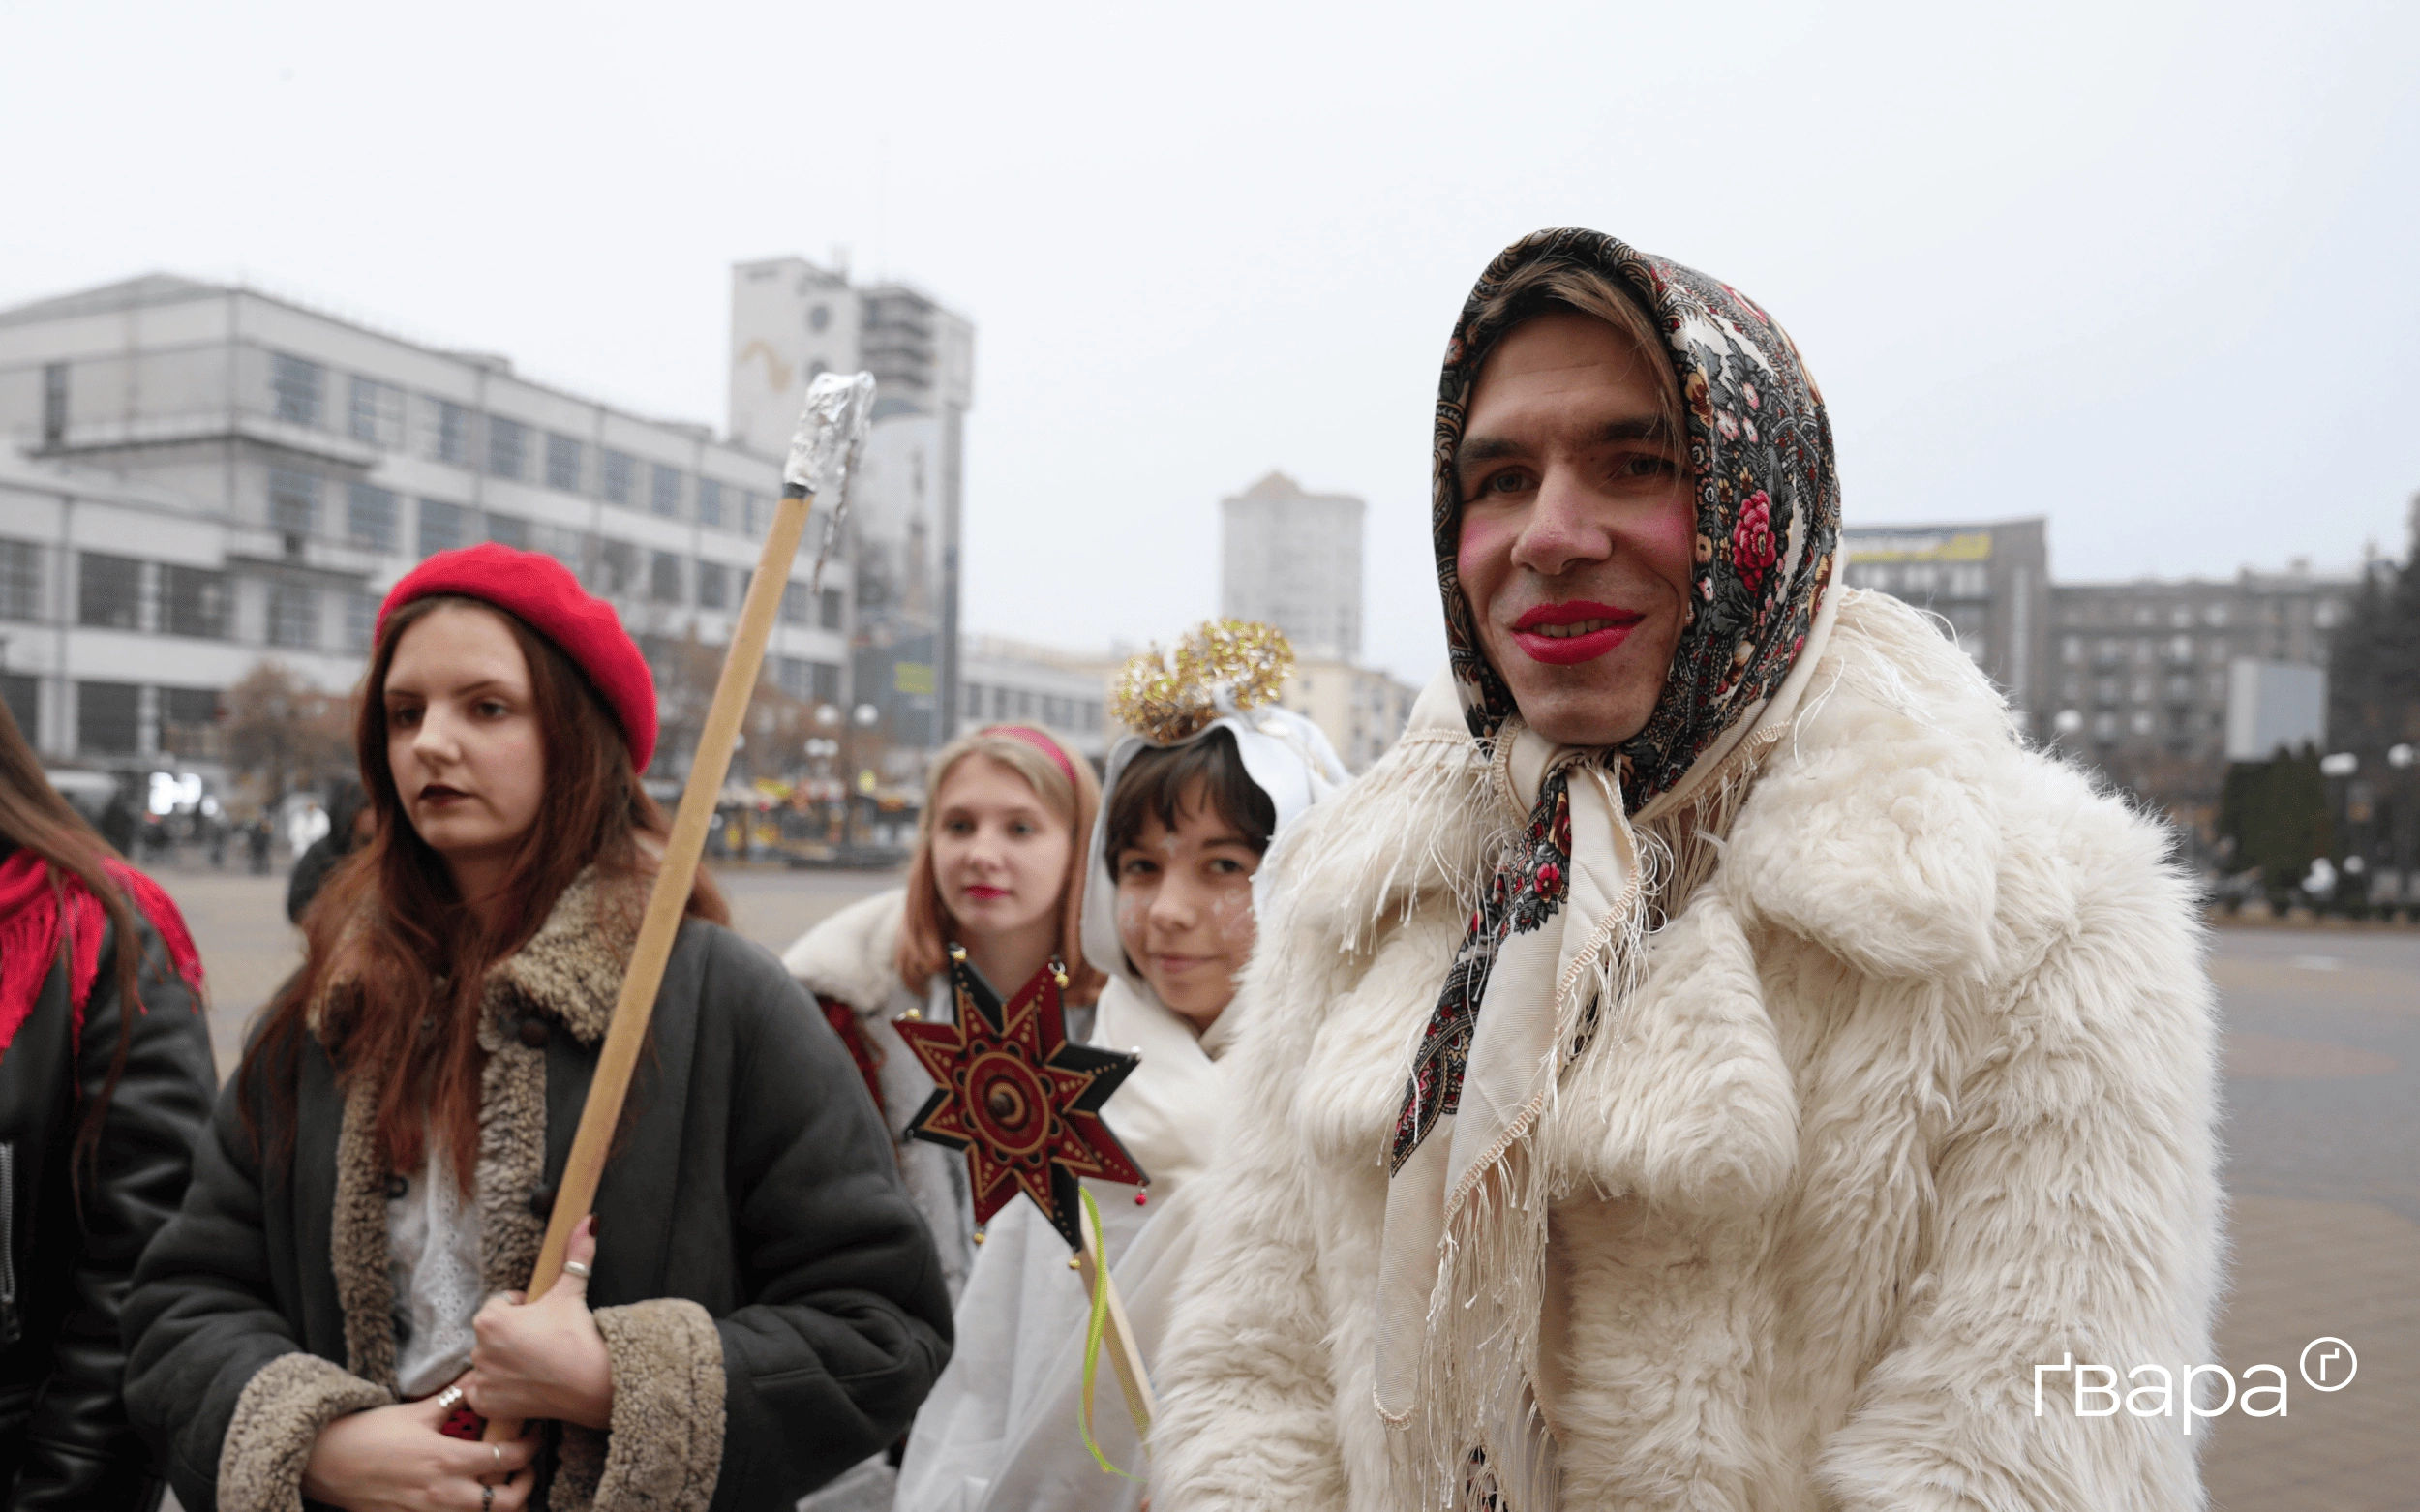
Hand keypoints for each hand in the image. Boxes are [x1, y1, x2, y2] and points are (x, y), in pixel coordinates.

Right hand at [300, 1394, 534, 1510]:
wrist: (323, 1462)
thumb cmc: (369, 1433)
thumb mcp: (416, 1412)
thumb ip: (455, 1397)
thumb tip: (481, 1376)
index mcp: (446, 1460)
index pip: (508, 1458)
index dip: (530, 1447)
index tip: (534, 1435)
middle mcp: (442, 1494)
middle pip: (507, 1503)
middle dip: (525, 1485)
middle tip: (525, 1467)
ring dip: (499, 1503)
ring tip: (501, 1483)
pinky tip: (467, 1494)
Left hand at [462, 1216, 613, 1429]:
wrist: (594, 1383)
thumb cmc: (579, 1337)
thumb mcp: (573, 1291)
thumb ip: (576, 1254)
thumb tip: (588, 1220)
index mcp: (491, 1320)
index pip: (500, 1305)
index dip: (523, 1309)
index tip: (542, 1318)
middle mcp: (479, 1350)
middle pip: (492, 1333)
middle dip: (512, 1335)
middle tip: (542, 1341)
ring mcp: (482, 1379)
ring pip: (488, 1361)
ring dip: (504, 1361)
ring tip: (536, 1363)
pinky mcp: (487, 1403)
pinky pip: (480, 1392)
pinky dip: (495, 1389)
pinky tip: (521, 1383)